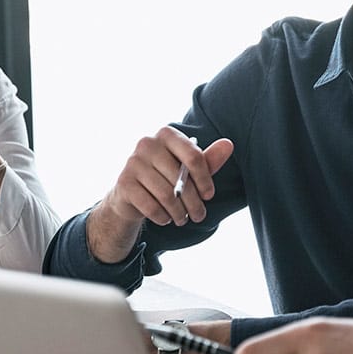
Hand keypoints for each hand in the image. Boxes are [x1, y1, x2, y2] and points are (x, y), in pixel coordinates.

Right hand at [87, 128, 233, 262]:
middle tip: (199, 215)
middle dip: (194, 202)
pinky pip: (151, 206)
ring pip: (166, 195)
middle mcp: (147, 143)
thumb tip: (228, 145)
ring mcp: (132, 162)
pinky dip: (163, 217)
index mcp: (166, 134)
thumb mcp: (189, 169)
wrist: (131, 194)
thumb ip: (208, 159)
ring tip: (183, 218)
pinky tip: (166, 218)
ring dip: (179, 213)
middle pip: (180, 179)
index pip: (193, 156)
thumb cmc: (165, 177)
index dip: (205, 179)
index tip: (209, 196)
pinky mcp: (123, 183)